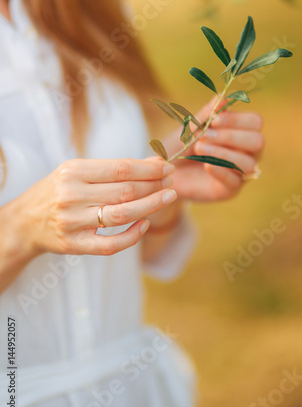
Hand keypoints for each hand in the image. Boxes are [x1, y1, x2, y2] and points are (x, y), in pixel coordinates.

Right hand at [11, 158, 176, 257]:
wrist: (24, 221)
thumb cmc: (58, 191)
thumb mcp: (79, 172)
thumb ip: (115, 169)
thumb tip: (155, 162)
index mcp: (73, 171)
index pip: (121, 168)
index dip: (149, 168)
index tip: (167, 167)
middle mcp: (72, 195)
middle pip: (125, 191)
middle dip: (154, 186)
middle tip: (171, 182)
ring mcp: (72, 222)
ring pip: (122, 215)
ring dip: (150, 206)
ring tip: (168, 197)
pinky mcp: (74, 244)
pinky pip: (110, 244)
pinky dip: (132, 235)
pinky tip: (145, 224)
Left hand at [163, 96, 263, 201]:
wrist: (163, 173)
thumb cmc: (179, 147)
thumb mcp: (190, 128)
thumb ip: (206, 114)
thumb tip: (222, 97)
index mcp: (240, 132)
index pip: (255, 122)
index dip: (237, 120)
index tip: (214, 120)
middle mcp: (246, 152)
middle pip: (258, 141)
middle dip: (231, 137)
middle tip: (204, 136)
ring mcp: (239, 173)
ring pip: (248, 163)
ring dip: (224, 153)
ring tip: (199, 149)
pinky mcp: (229, 190)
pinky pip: (235, 182)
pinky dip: (222, 171)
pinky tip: (207, 165)